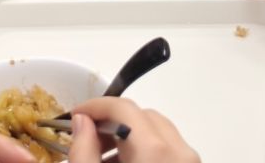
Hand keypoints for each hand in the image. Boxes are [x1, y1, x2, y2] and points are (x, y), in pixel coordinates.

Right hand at [68, 98, 200, 162]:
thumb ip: (84, 152)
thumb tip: (82, 122)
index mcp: (155, 152)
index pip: (125, 109)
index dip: (95, 107)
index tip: (74, 116)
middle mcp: (180, 152)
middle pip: (144, 117)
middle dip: (112, 122)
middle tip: (85, 138)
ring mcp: (190, 162)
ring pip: (158, 133)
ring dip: (129, 137)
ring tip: (101, 157)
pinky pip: (169, 151)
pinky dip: (146, 152)